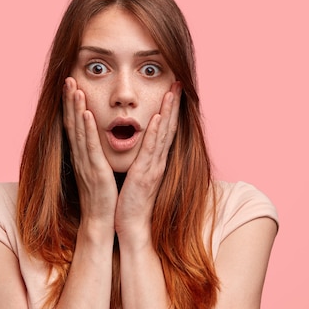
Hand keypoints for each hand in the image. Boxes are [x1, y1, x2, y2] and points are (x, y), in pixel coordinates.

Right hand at [62, 77, 117, 226]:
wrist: (101, 220)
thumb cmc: (102, 195)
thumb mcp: (96, 168)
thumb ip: (94, 152)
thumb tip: (96, 138)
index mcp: (82, 154)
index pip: (74, 124)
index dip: (71, 104)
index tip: (70, 85)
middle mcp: (80, 155)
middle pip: (72, 122)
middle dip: (69, 100)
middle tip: (67, 79)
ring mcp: (86, 162)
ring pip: (79, 130)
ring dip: (76, 108)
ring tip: (74, 88)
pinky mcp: (95, 170)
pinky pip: (90, 146)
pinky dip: (87, 128)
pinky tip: (86, 114)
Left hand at [115, 82, 181, 240]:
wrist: (130, 226)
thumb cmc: (130, 201)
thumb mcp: (138, 175)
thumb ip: (141, 159)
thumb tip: (139, 144)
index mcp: (155, 160)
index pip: (165, 129)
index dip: (170, 109)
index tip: (173, 90)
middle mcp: (158, 160)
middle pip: (169, 127)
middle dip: (174, 104)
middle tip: (178, 83)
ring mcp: (154, 167)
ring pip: (164, 134)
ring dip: (168, 111)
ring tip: (173, 91)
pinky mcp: (145, 175)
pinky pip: (151, 150)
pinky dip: (156, 133)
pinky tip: (159, 117)